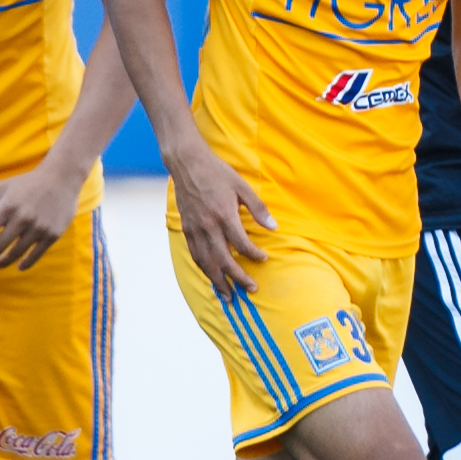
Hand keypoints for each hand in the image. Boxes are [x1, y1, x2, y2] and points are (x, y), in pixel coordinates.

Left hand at [0, 164, 84, 270]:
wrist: (61, 178)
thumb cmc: (27, 183)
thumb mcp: (2, 188)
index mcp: (7, 207)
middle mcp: (22, 218)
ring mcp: (39, 227)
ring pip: (17, 252)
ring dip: (4, 261)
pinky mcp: (53, 234)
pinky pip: (36, 254)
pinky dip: (26, 263)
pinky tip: (19, 266)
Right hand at [168, 144, 272, 293]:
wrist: (187, 163)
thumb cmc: (218, 173)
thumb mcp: (242, 186)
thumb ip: (258, 209)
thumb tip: (274, 228)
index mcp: (224, 214)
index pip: (241, 244)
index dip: (253, 254)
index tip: (263, 259)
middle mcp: (208, 226)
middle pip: (223, 260)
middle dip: (238, 278)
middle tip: (251, 289)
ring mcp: (195, 229)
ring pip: (206, 262)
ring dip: (218, 281)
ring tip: (228, 296)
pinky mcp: (186, 229)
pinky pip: (195, 255)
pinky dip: (204, 269)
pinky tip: (211, 277)